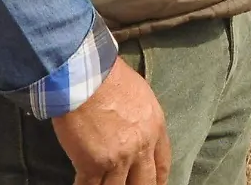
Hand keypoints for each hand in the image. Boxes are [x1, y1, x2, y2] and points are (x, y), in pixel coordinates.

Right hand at [52, 59, 170, 184]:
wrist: (88, 77)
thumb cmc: (111, 78)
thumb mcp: (142, 96)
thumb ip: (142, 120)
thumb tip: (135, 130)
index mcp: (155, 129)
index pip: (162, 164)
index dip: (159, 180)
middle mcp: (140, 148)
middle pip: (145, 182)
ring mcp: (117, 159)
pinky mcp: (92, 164)